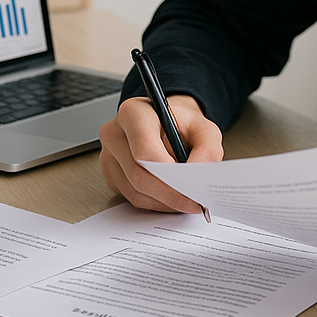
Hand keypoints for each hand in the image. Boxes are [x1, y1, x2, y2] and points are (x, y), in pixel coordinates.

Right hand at [98, 94, 223, 212]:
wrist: (166, 124)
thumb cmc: (181, 124)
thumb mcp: (204, 128)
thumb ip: (208, 151)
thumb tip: (199, 180)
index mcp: (134, 113)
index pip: (145, 151)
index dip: (169, 176)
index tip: (190, 189)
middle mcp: (114, 133)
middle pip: (138, 176)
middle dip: (169, 195)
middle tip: (193, 203)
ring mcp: (109, 156)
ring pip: (135, 191)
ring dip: (163, 202)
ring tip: (186, 201)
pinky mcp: (110, 175)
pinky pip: (131, 197)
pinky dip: (155, 203)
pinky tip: (171, 198)